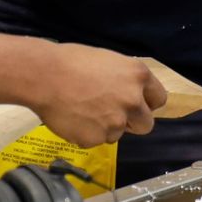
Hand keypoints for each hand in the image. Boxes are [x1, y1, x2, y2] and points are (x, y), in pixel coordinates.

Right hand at [30, 44, 167, 146]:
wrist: (43, 75)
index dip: (146, 102)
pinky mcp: (96, 138)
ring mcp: (116, 122)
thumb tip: (131, 95)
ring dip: (105, 127)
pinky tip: (73, 117)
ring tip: (83, 110)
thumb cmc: (71, 61)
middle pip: (146, 124)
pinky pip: (95, 140)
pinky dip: (86, 133)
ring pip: (117, 133)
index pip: (159, 99)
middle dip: (132, 122)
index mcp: (138, 76)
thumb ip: (125, 80)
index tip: (137, 104)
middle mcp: (133, 101)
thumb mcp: (108, 61)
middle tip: (111, 114)